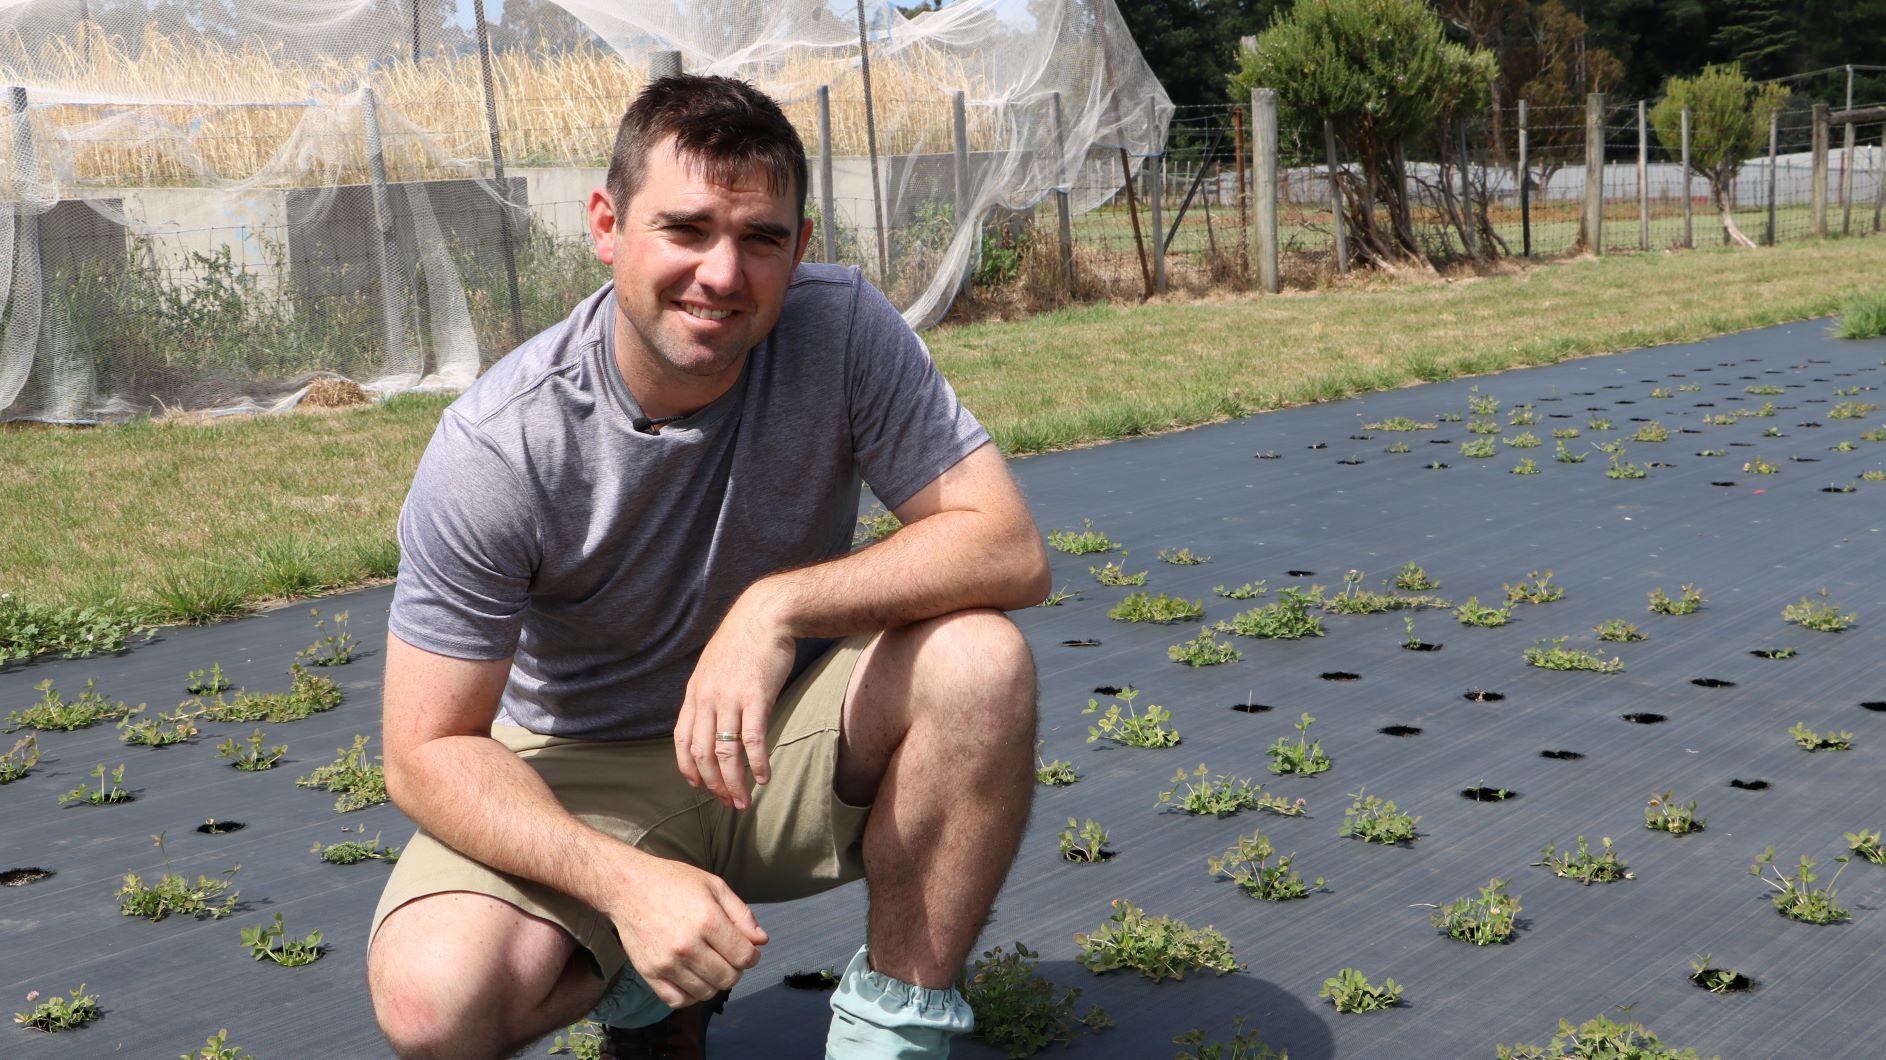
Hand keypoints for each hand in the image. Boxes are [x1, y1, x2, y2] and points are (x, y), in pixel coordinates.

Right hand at [609, 855, 768, 1005]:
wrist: (627, 886)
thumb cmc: (673, 882)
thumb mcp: (714, 886)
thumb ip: (741, 914)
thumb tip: (761, 941)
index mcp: (708, 920)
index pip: (745, 957)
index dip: (752, 955)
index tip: (747, 949)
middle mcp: (687, 946)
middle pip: (728, 978)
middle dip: (735, 969)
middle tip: (727, 956)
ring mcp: (666, 963)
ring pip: (706, 992)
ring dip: (714, 982)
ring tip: (709, 964)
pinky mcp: (649, 973)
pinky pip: (677, 1001)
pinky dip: (690, 996)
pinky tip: (692, 978)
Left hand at [675, 593, 795, 808]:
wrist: (765, 615)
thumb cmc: (744, 642)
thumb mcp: (714, 667)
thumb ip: (710, 695)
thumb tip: (713, 720)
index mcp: (695, 693)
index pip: (682, 740)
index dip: (689, 769)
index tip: (700, 786)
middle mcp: (707, 699)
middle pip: (702, 753)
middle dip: (713, 785)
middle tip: (727, 803)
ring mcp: (730, 698)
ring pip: (725, 752)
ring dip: (733, 783)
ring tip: (743, 802)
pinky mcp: (756, 697)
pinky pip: (752, 739)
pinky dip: (756, 764)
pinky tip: (763, 778)